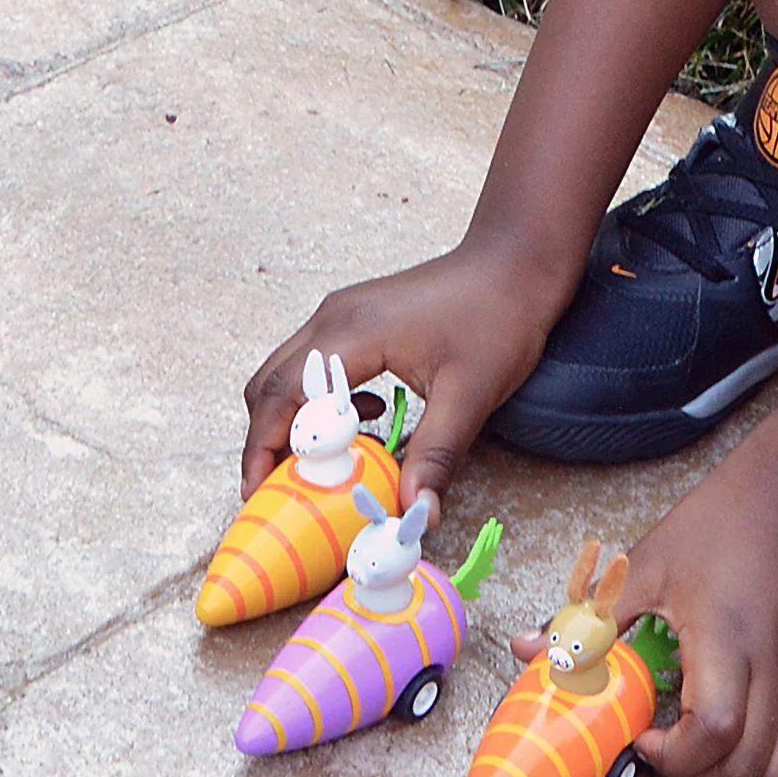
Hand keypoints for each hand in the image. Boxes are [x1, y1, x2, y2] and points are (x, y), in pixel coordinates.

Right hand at [240, 236, 564, 516]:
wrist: (515, 261)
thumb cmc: (498, 316)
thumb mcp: (471, 394)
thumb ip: (437, 455)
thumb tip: (417, 514)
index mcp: (351, 333)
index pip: (281, 398)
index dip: (262, 451)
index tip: (263, 498)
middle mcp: (333, 318)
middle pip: (269, 386)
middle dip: (268, 443)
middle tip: (287, 492)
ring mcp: (342, 313)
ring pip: (288, 374)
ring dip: (295, 422)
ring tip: (326, 466)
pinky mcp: (356, 316)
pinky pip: (314, 363)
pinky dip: (319, 401)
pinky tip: (366, 420)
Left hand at [602, 465, 777, 776]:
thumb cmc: (714, 526)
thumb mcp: (645, 565)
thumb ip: (590, 619)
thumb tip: (526, 649)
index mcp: (728, 642)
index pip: (714, 735)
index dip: (673, 756)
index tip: (640, 735)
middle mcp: (777, 670)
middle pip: (746, 769)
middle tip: (659, 751)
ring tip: (700, 748)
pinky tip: (760, 743)